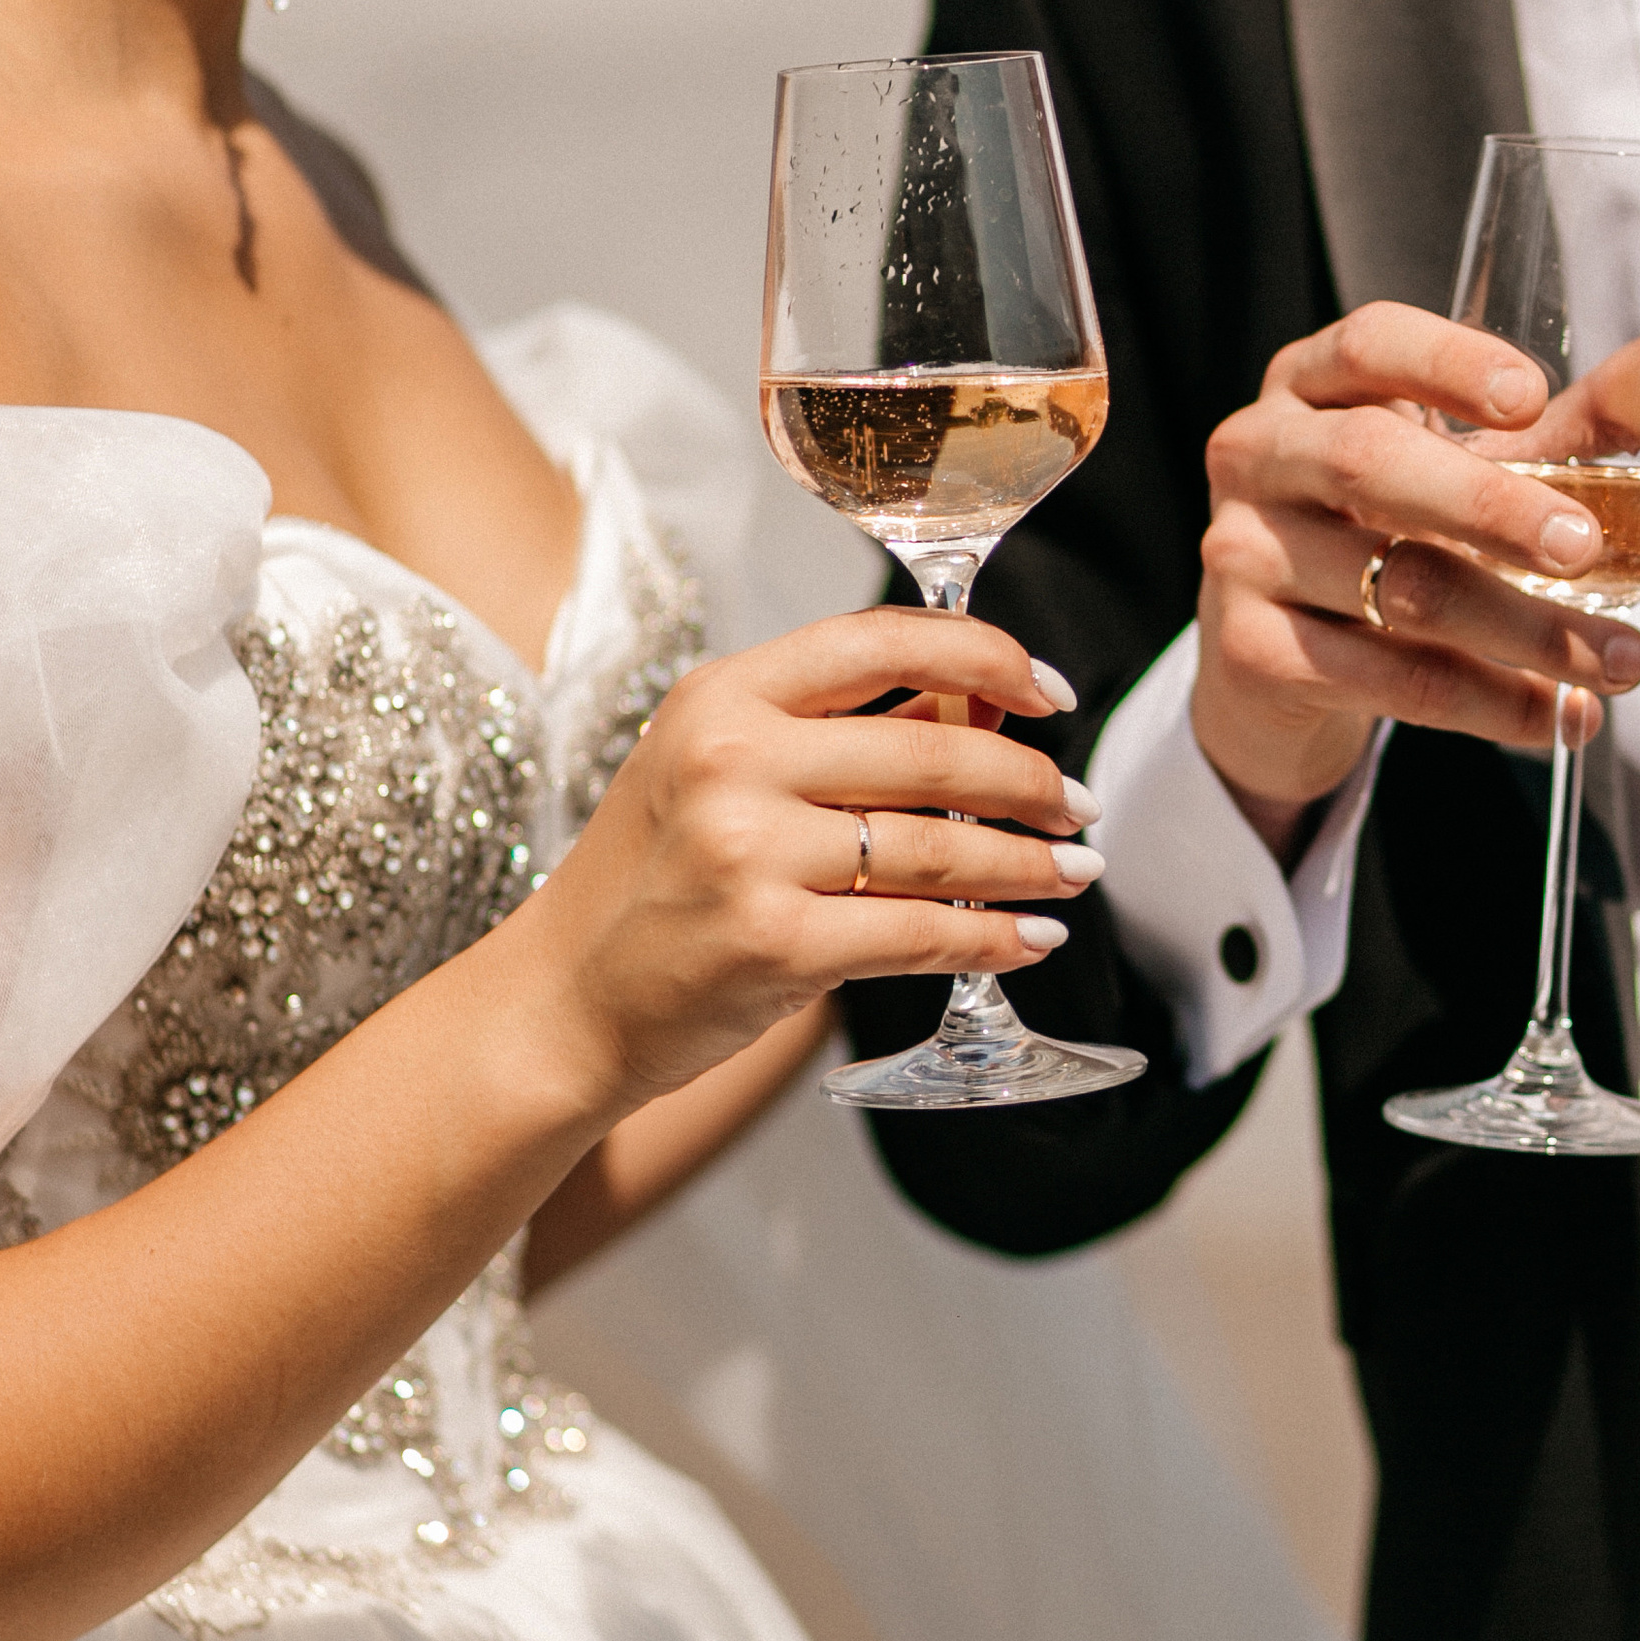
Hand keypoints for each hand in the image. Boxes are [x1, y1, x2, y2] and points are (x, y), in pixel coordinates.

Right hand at [511, 610, 1099, 1115]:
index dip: (987, 654)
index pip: (882, 638)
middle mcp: (733, 760)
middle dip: (1032, 780)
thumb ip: (835, 735)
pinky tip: (1029, 937)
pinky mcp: (774, 942)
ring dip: (1030, 862)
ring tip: (1073, 872)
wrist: (562, 1001)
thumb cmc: (652, 884)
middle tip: (1077, 804)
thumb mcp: (716, 772)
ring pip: (940, 844)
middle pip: (933, 747)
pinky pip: (922, 932)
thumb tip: (983, 708)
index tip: (1049, 691)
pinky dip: (993, 937)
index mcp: (722, 696)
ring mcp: (750, 852)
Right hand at [1195, 302, 1639, 840]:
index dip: (1449, 362)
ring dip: (1526, 632)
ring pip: (1394, 589)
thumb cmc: (1395, 532)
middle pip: (1369, 464)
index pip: (1370, 343)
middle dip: (1491, 507)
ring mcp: (1243, 553)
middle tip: (1588, 550)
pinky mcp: (1249, 651)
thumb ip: (1587, 418)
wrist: (1281, 671)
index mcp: (1314, 383)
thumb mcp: (1484, 468)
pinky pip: (1386, 679)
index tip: (1535, 395)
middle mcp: (1260, 453)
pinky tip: (1561, 717)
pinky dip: (1490, 703)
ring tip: (1624, 663)